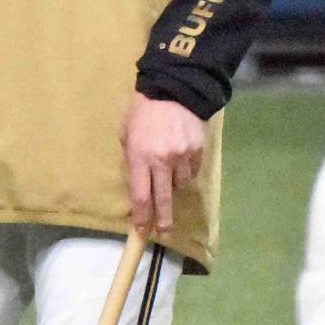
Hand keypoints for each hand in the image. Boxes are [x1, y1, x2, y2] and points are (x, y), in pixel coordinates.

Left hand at [120, 93, 204, 234]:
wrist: (172, 90)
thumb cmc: (142, 111)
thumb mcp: (126, 132)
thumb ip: (132, 157)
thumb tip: (138, 180)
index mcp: (139, 156)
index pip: (141, 195)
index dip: (141, 215)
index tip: (142, 229)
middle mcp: (162, 161)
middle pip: (163, 199)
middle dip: (163, 220)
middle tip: (164, 234)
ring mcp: (182, 157)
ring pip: (180, 185)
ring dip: (173, 187)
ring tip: (168, 177)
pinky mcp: (198, 151)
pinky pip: (192, 171)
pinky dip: (186, 172)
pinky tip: (180, 163)